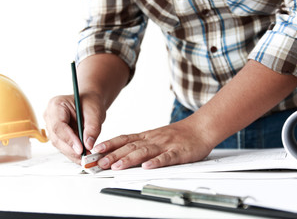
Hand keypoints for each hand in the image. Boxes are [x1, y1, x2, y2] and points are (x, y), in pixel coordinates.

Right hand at [43, 93, 105, 163]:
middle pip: (57, 138)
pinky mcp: (57, 135)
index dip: (69, 140)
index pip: (58, 126)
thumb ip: (92, 128)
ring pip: (59, 144)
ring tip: (87, 157)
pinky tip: (83, 156)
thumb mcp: (95, 113)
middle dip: (71, 149)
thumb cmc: (90, 102)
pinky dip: (73, 152)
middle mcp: (50, 116)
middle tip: (86, 157)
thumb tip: (88, 145)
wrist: (89, 102)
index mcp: (56, 105)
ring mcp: (51, 126)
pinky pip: (63, 146)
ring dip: (72, 153)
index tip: (81, 149)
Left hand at [93, 118, 213, 169]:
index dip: (109, 144)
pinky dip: (157, 162)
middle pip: (130, 146)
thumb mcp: (156, 137)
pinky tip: (147, 167)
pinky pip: (167, 157)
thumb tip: (122, 153)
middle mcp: (153, 139)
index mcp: (147, 136)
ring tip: (117, 166)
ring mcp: (165, 145)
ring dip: (129, 159)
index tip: (95, 150)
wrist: (200, 128)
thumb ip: (141, 144)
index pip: (124, 139)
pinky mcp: (178, 152)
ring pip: (145, 152)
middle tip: (98, 162)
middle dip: (113, 154)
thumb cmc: (178, 135)